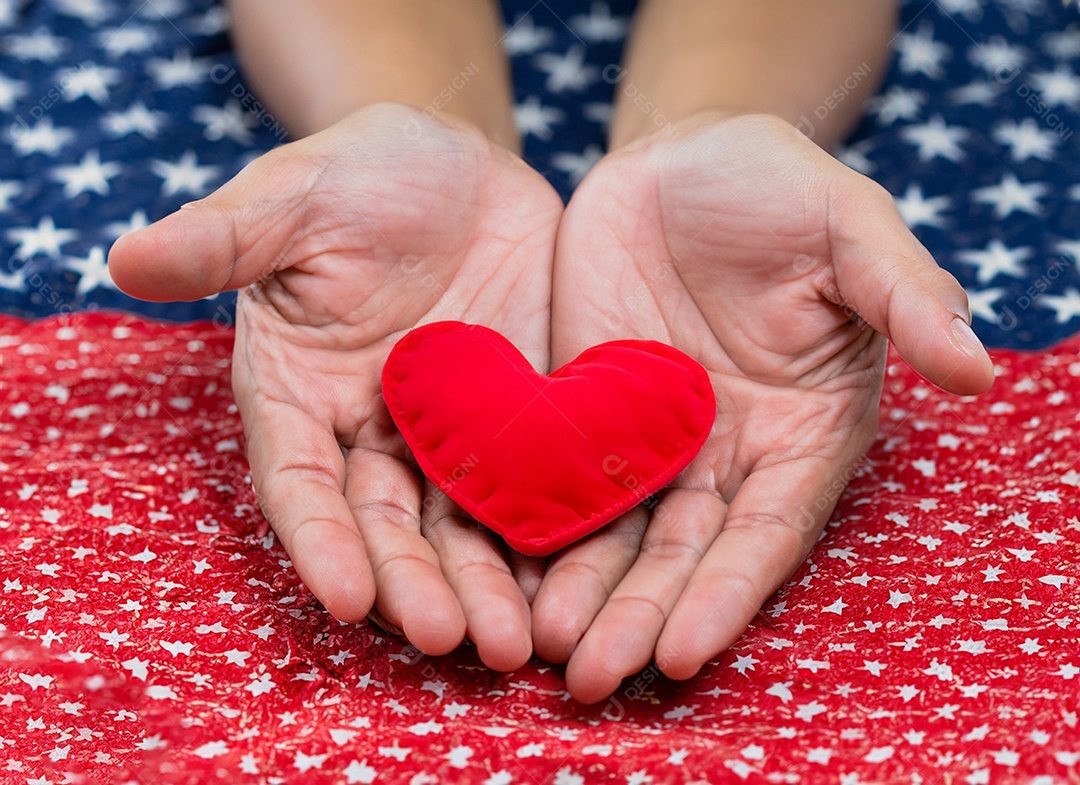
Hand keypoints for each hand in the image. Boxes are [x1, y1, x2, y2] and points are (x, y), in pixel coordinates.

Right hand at [109, 104, 561, 670]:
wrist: (460, 165)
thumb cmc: (361, 171)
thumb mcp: (295, 195)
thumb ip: (225, 236)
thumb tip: (125, 258)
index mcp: (302, 393)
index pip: (301, 481)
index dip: (320, 540)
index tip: (344, 595)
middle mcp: (372, 432)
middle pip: (387, 526)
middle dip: (415, 584)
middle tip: (451, 640)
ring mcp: (451, 435)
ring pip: (463, 527)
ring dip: (485, 586)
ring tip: (517, 643)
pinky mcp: (521, 423)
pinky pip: (534, 490)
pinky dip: (550, 540)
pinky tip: (577, 585)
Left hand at [534, 112, 993, 701]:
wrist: (683, 159)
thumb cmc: (780, 187)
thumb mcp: (850, 226)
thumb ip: (903, 292)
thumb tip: (979, 366)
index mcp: (799, 430)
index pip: (765, 528)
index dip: (728, 590)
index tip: (684, 649)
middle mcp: (724, 453)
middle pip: (682, 553)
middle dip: (641, 617)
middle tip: (595, 685)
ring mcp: (648, 439)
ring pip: (614, 533)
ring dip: (582, 595)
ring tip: (543, 651)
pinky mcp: (581, 412)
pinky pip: (554, 480)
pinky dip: (533, 530)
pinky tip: (499, 575)